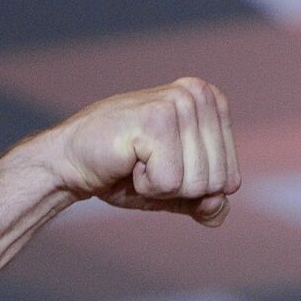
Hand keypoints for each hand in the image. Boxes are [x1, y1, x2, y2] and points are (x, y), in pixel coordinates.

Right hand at [33, 78, 240, 225]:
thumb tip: (218, 206)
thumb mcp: (177, 192)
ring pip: (197, 184)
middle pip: (217, 182)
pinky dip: (147, 185)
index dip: (195, 189)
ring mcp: (178, 103)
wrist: (69, 164)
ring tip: (137, 160)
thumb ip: (208, 203)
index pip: (231, 180)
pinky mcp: (155, 120)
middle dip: (179, 188)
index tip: (163, 166)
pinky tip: (128, 159)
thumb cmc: (125, 173)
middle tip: (147, 164)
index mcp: (213, 103)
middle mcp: (198, 94)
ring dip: (162, 186)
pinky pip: (170, 183)